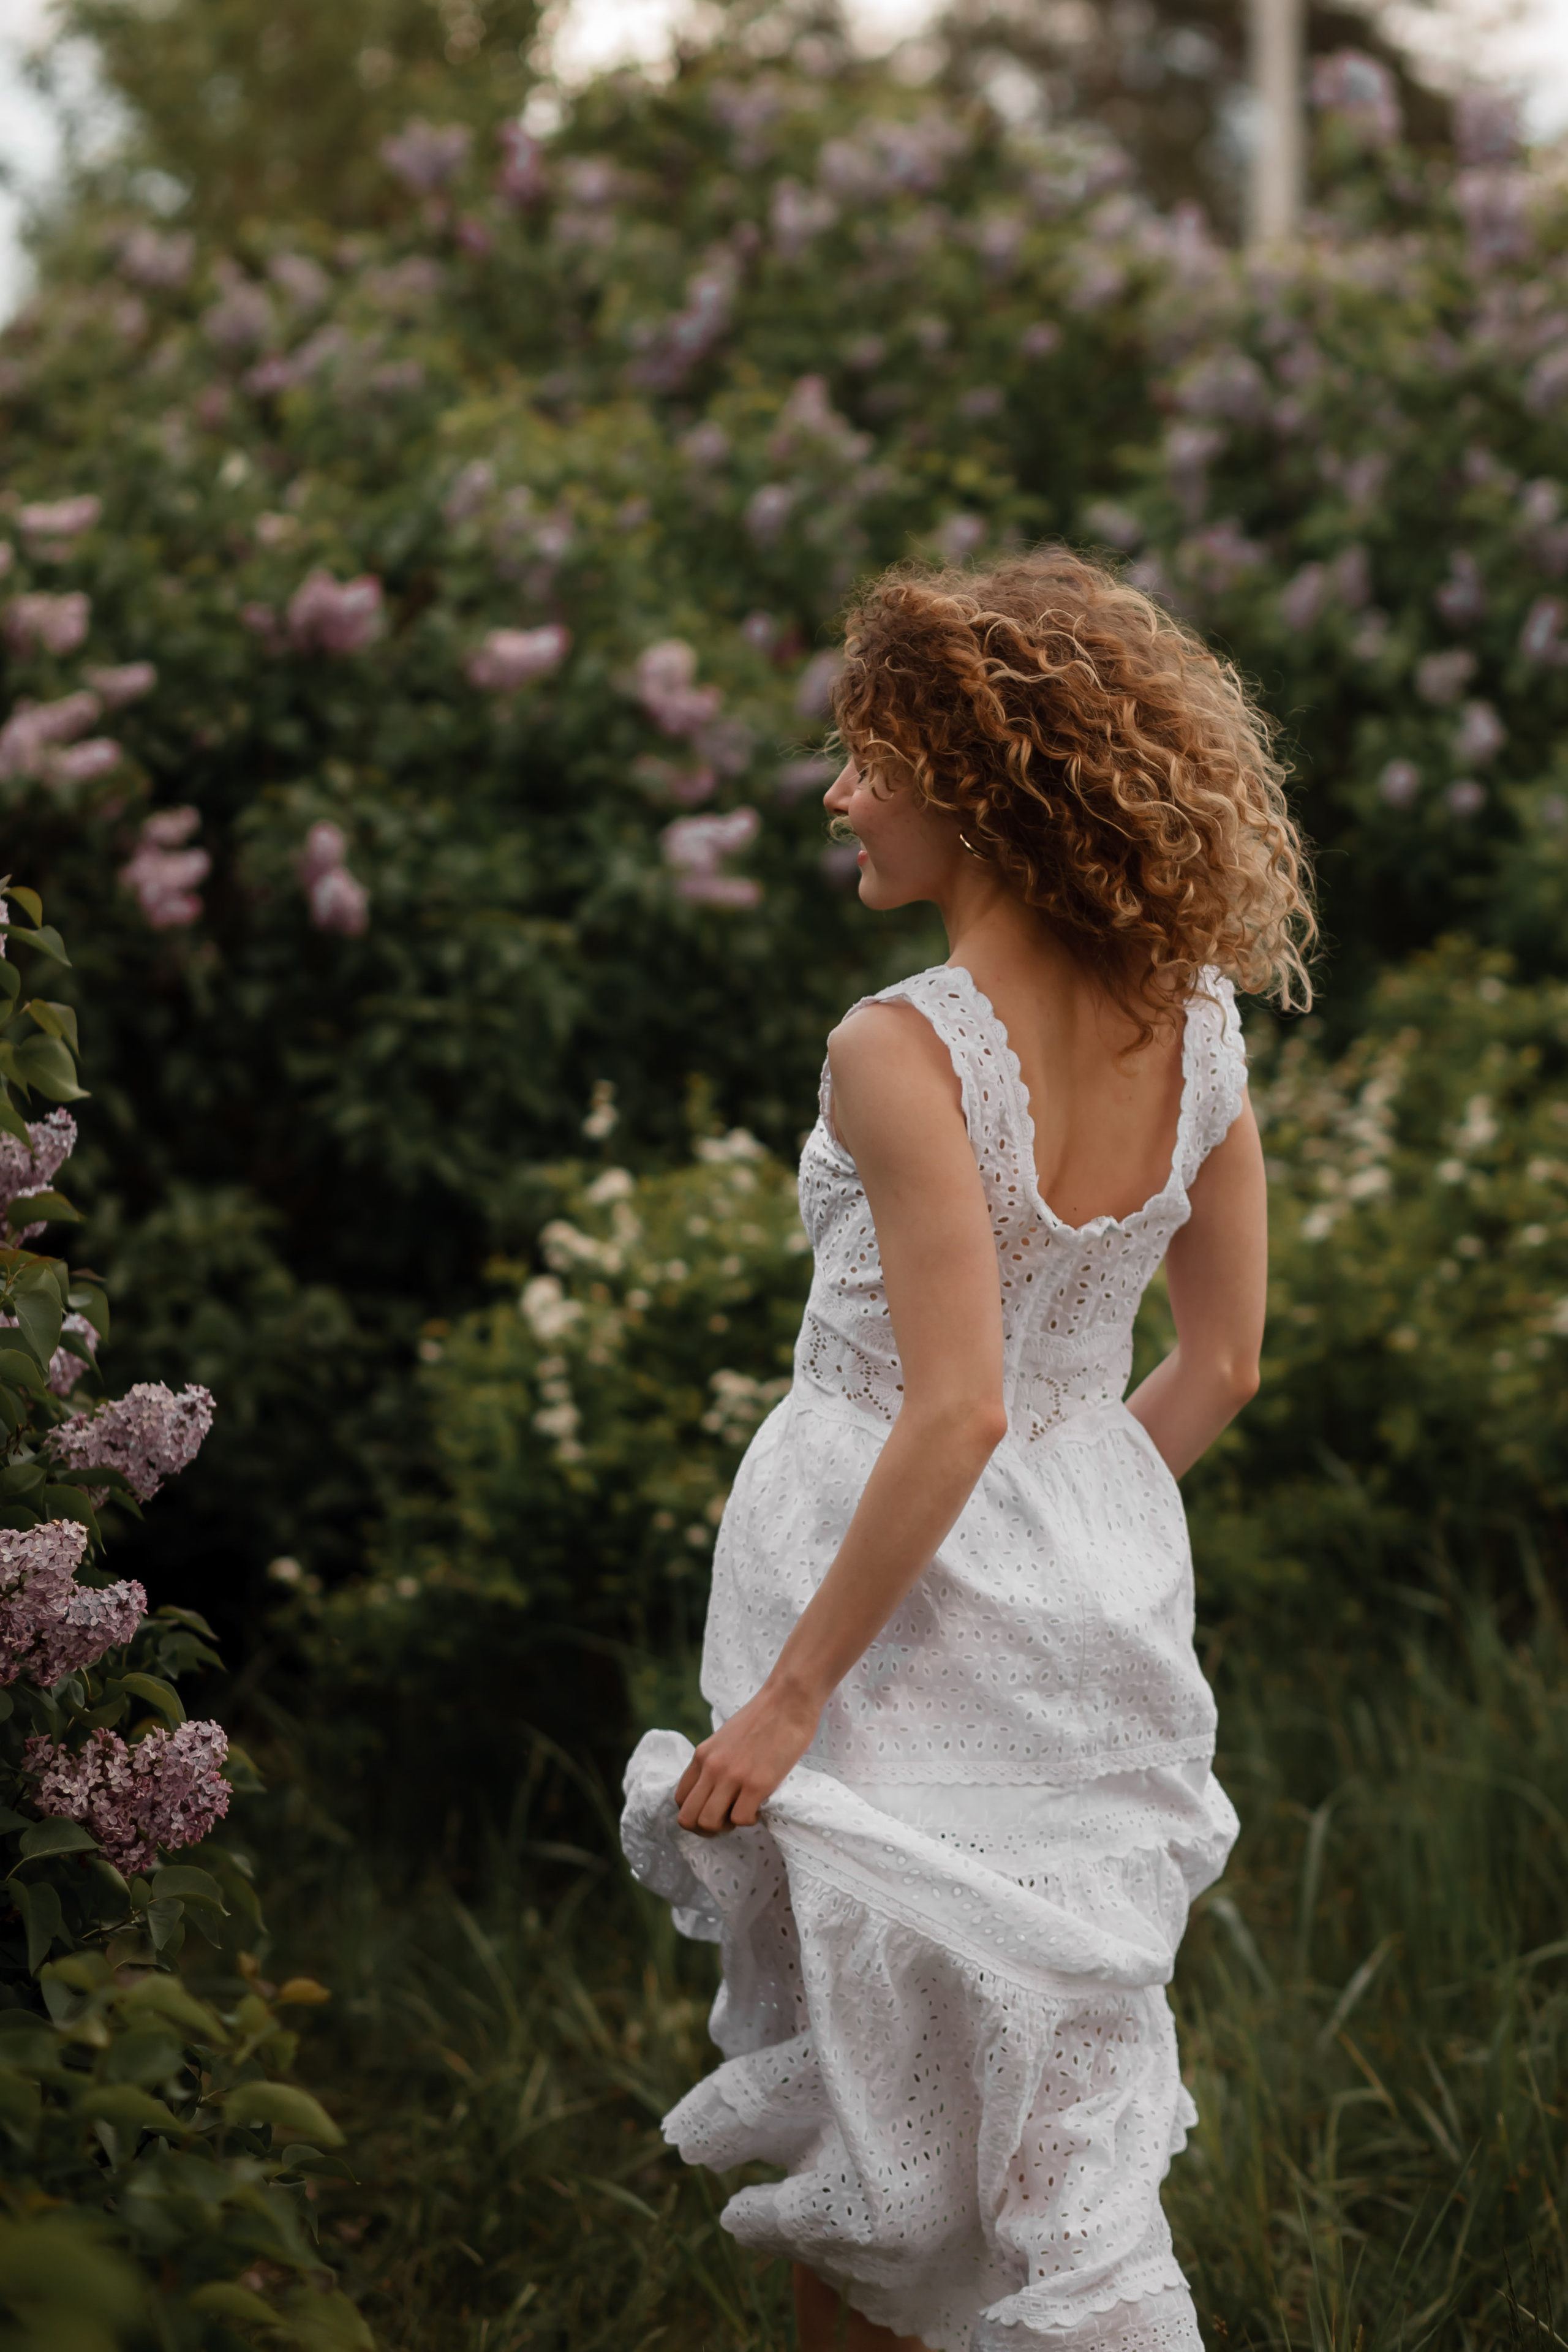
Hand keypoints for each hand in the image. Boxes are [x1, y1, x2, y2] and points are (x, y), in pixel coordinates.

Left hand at [675, 1678, 821, 1833]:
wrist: (789, 1699)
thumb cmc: (763, 1717)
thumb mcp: (726, 1738)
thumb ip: (716, 1761)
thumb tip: (716, 1789)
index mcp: (702, 1755)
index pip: (680, 1799)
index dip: (695, 1813)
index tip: (715, 1810)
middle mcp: (711, 1767)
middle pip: (688, 1817)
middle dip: (705, 1828)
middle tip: (726, 1820)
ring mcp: (732, 1776)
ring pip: (708, 1823)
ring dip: (726, 1826)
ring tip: (742, 1812)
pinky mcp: (756, 1783)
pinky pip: (740, 1819)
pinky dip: (750, 1820)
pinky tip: (760, 1806)